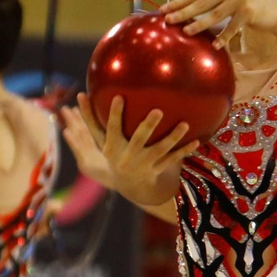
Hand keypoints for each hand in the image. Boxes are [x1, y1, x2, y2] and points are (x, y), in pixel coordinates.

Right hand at [63, 93, 197, 199]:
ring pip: (160, 150)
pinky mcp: (157, 170)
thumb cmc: (113, 152)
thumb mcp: (99, 139)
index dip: (115, 114)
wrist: (128, 183)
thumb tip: (79, 94)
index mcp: (113, 147)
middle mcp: (128, 156)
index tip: (120, 97)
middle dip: (148, 126)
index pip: (112, 129)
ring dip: (173, 137)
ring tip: (184, 124)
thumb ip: (90, 119)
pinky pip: (173, 159)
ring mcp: (144, 164)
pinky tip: (197, 141)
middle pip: (139, 140)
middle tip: (158, 110)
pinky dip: (184, 151)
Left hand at [163, 0, 276, 49]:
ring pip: (215, 15)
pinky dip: (224, 37)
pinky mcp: (248, 12)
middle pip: (202, 3)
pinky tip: (215, 46)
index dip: (179, 2)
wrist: (272, 9)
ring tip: (186, 32)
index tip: (163, 10)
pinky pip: (233, 27)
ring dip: (200, 25)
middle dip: (184, 12)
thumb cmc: (243, 5)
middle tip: (168, 20)